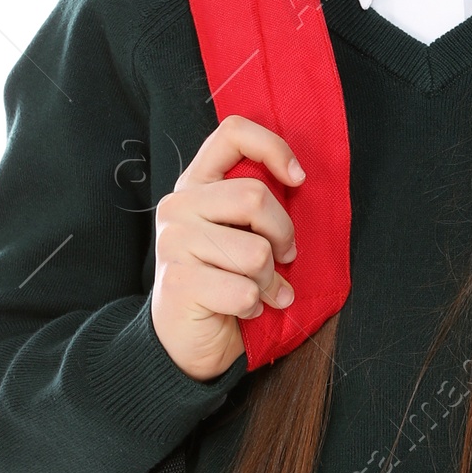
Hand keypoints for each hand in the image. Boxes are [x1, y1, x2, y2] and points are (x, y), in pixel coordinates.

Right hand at [151, 117, 302, 380]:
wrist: (185, 339)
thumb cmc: (221, 281)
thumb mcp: (237, 232)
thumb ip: (254, 204)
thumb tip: (297, 180)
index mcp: (195, 185)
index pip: (232, 133)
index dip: (274, 148)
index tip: (297, 180)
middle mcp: (178, 206)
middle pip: (255, 197)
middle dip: (283, 236)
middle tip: (284, 258)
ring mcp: (174, 243)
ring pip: (256, 252)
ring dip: (269, 281)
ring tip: (259, 291)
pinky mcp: (179, 282)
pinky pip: (245, 291)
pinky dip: (255, 306)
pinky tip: (243, 309)